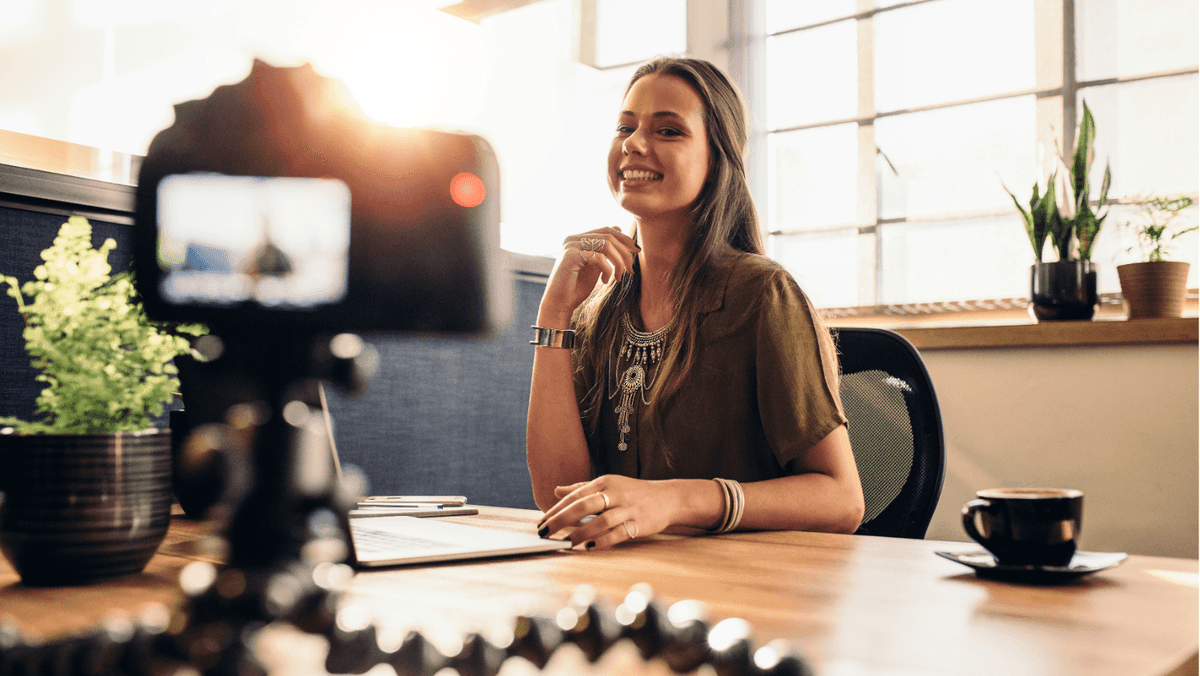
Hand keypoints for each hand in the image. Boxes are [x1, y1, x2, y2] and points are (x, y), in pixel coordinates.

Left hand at [536, 474, 674, 549]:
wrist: (667, 498)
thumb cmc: (633, 493)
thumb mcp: (608, 485)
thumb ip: (582, 488)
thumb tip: (557, 490)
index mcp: (604, 482)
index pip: (575, 496)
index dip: (556, 509)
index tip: (541, 522)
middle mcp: (615, 493)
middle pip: (583, 505)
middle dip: (561, 520)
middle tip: (545, 532)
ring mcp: (627, 508)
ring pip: (600, 520)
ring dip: (580, 532)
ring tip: (566, 543)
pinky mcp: (638, 523)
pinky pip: (618, 533)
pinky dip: (602, 540)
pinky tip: (589, 547)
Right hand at [538, 227, 639, 323]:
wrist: (561, 303)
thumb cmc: (577, 287)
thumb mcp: (596, 265)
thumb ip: (605, 250)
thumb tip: (619, 227)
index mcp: (579, 238)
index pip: (606, 230)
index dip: (624, 239)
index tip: (636, 251)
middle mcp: (573, 238)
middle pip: (609, 235)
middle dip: (625, 252)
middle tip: (631, 269)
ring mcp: (571, 245)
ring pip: (606, 244)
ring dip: (619, 262)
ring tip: (619, 277)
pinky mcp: (570, 255)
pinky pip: (598, 257)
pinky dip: (607, 270)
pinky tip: (604, 281)